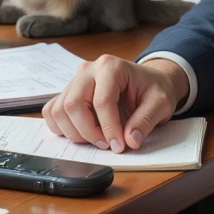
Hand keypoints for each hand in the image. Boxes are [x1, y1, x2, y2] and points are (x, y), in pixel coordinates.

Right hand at [42, 56, 189, 153]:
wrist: (148, 82)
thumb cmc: (153, 89)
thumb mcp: (161, 103)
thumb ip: (146, 121)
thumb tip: (130, 140)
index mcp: (111, 67)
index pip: (102, 101)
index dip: (109, 128)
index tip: (118, 146)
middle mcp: (88, 70)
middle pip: (73, 104)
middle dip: (88, 132)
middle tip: (106, 145)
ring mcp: (75, 80)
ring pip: (59, 110)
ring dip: (74, 132)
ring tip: (96, 140)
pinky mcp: (68, 92)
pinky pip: (52, 111)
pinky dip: (62, 127)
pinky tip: (81, 133)